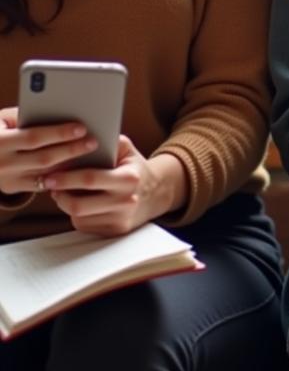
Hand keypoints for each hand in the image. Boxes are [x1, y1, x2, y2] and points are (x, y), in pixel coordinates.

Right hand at [0, 107, 96, 195]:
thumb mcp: (4, 119)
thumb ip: (27, 113)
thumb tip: (60, 106)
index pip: (33, 138)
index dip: (58, 133)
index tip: (81, 127)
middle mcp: (2, 164)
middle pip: (43, 158)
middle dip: (71, 149)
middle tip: (93, 141)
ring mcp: (8, 179)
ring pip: (46, 175)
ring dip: (71, 165)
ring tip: (90, 154)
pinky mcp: (14, 188)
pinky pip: (42, 185)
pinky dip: (61, 177)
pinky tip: (78, 168)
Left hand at [45, 136, 187, 235]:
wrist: (155, 193)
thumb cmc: (135, 169)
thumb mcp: (128, 151)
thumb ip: (110, 142)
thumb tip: (83, 139)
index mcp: (129, 178)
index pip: (90, 179)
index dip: (66, 178)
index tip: (50, 175)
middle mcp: (126, 201)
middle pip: (79, 205)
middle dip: (60, 195)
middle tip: (50, 185)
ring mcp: (120, 219)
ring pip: (79, 217)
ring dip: (65, 205)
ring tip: (62, 193)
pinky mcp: (114, 231)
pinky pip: (86, 225)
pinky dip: (77, 215)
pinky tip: (79, 203)